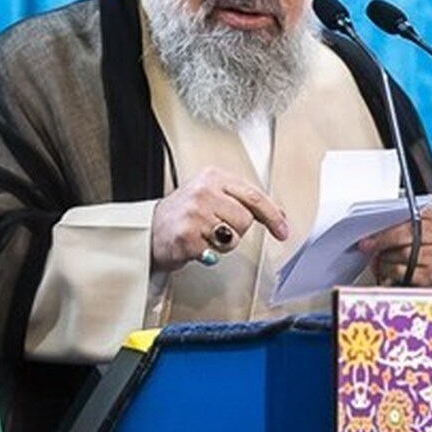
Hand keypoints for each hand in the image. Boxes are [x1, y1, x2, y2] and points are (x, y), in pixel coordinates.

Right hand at [150, 167, 288, 271]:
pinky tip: (195, 244)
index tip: (282, 230)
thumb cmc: (183, 214)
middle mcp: (204, 191)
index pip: (254, 195)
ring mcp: (194, 213)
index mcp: (213, 177)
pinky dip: (208, 254)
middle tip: (216, 229)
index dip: (272, 215)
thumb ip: (243, 202)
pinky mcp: (187, 236)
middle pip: (245, 220)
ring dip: (222, 244)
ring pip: (233, 237)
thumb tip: (279, 214)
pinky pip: (215, 252)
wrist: (149, 230)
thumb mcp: (213, 196)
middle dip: (236, 230)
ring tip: (205, 236)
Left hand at [357, 203, 431, 286]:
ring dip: (386, 257)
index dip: (393, 223)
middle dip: (383, 240)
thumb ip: (396, 222)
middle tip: (367, 245)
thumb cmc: (416, 241)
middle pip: (407, 235)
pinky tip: (385, 269)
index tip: (373, 230)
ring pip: (404, 254)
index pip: (413, 215)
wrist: (430, 264)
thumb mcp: (411, 224)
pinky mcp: (431, 275)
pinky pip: (403, 271)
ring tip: (379, 257)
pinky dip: (390, 271)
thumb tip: (373, 231)